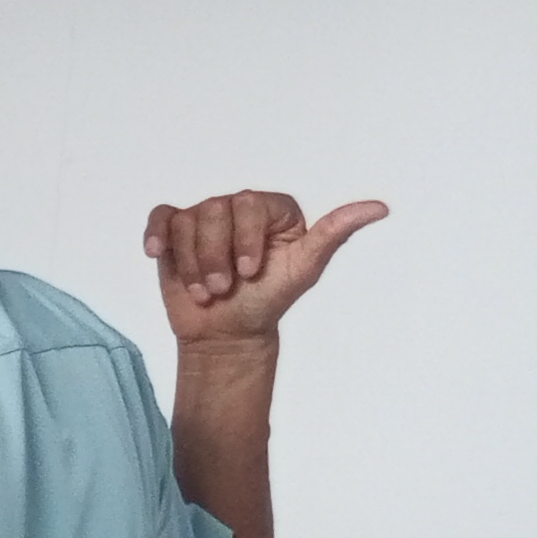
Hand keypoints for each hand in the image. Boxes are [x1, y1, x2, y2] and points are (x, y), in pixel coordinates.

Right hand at [145, 191, 385, 346]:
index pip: (251, 204)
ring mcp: (203, 219)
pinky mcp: (173, 234)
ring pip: (186, 222)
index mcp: (272, 210)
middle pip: (214, 211)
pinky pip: (161, 219)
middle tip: (224, 287)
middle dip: (216, 256)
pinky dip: (156, 235)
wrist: (228, 333)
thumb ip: (335, 233)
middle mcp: (237, 207)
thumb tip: (380, 208)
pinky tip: (158, 254)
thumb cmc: (268, 301)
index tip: (250, 272)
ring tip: (205, 290)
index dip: (245, 240)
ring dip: (193, 263)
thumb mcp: (304, 269)